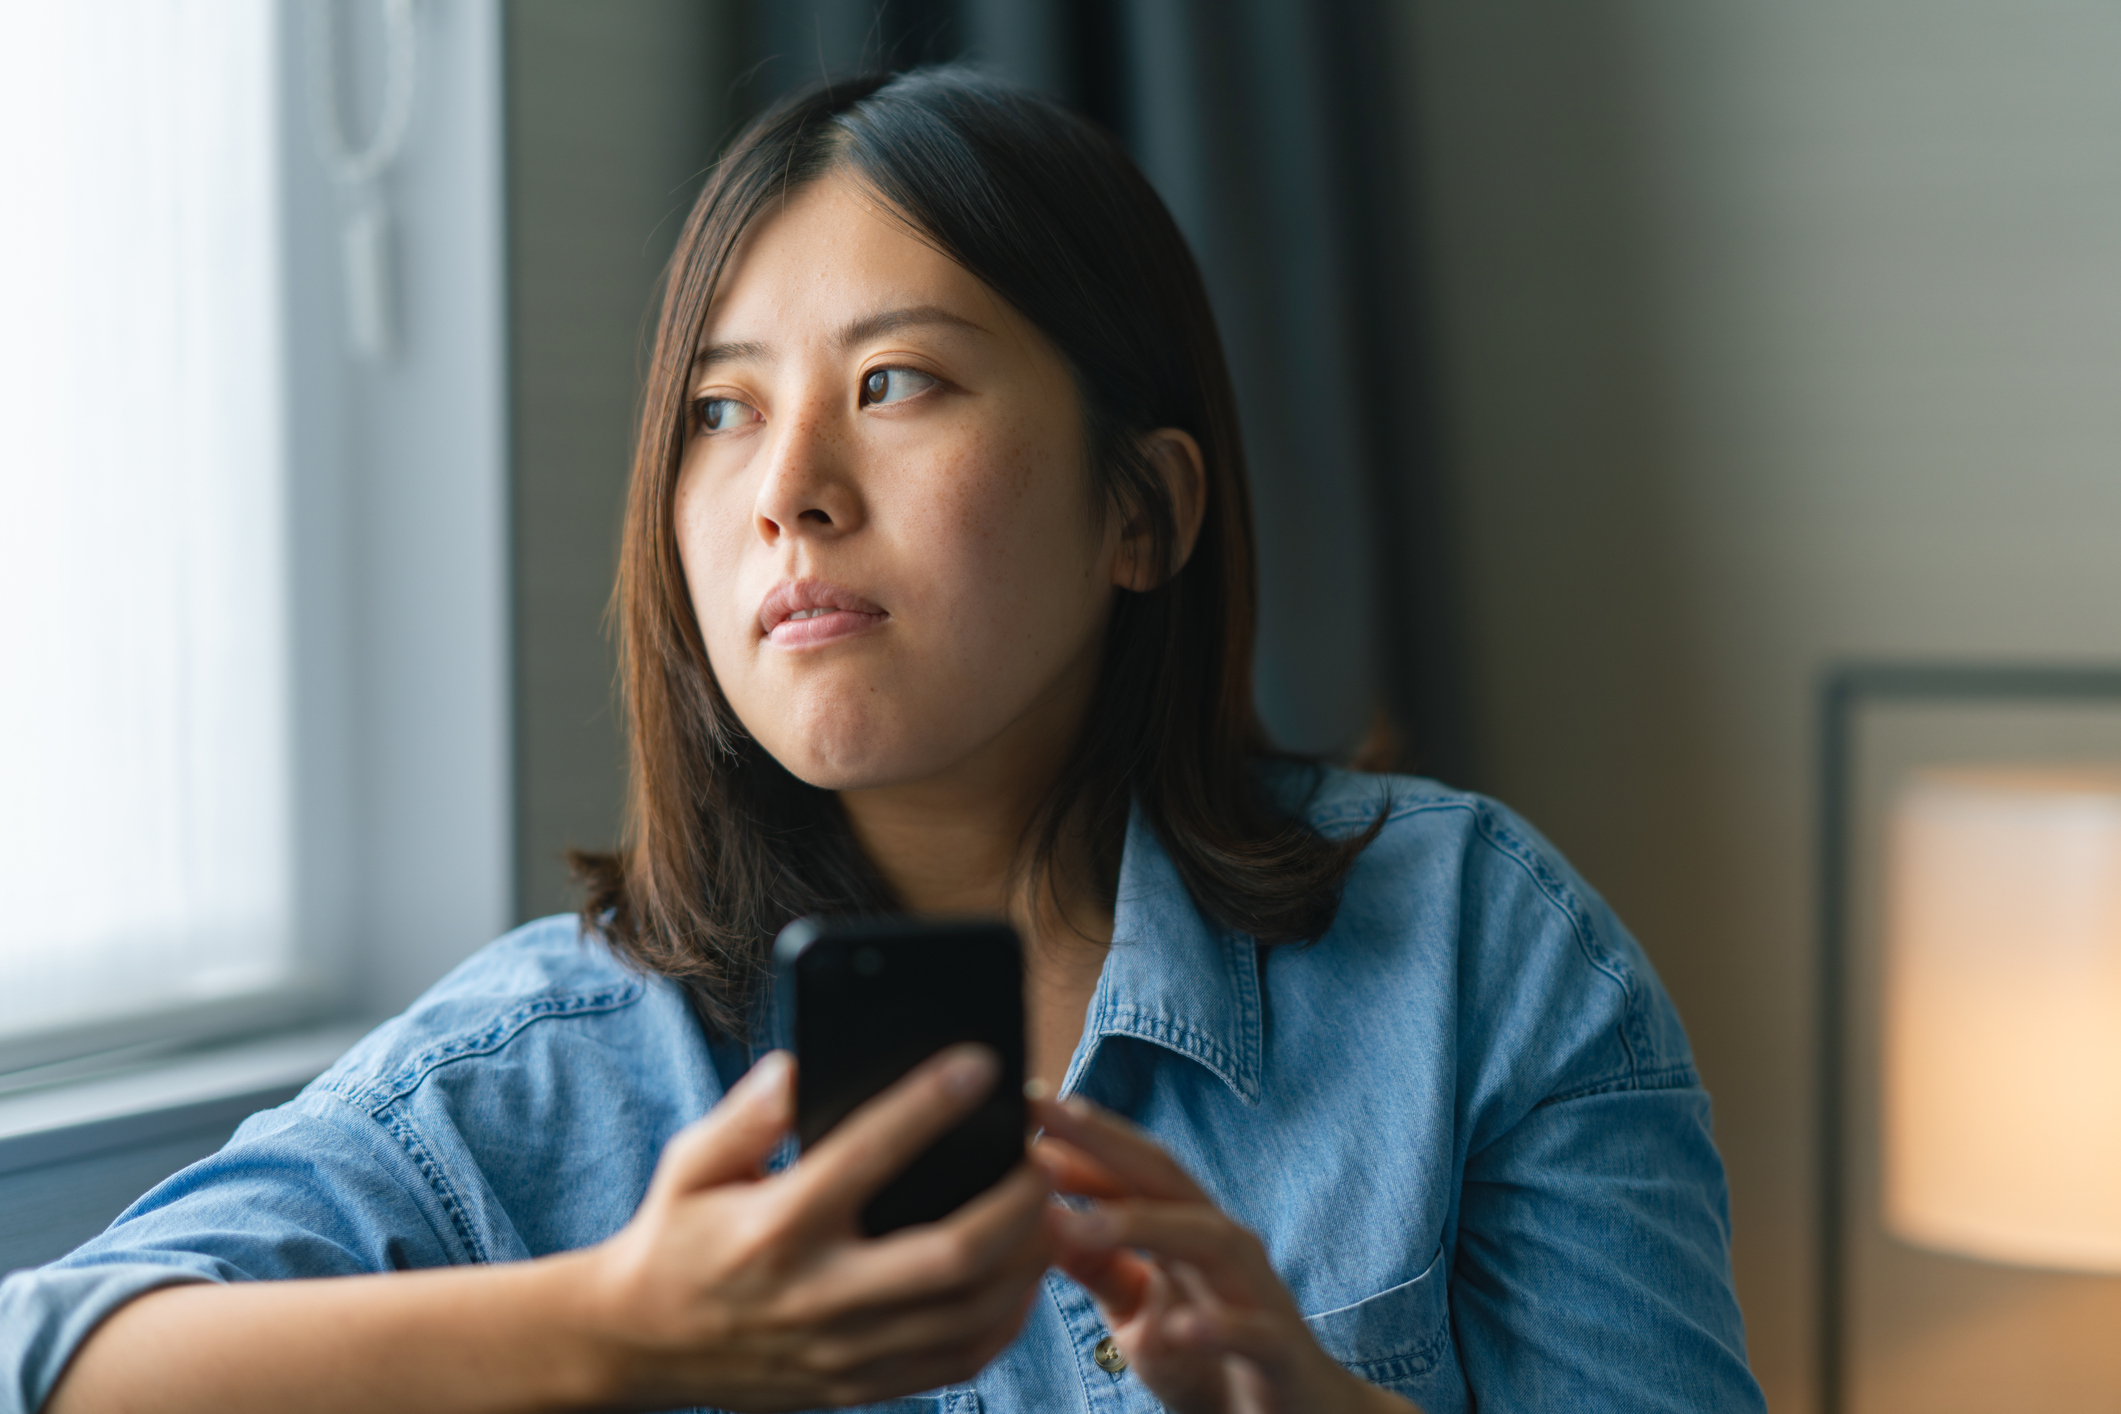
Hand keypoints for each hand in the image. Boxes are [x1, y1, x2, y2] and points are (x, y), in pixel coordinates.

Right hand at [580, 1046, 1056, 1411]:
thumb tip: (806, 1066)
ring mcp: (843, 1351)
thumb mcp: (691, 1161)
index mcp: (775, 1227)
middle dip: (1015, 1202)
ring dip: (1027, 1261)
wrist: (640, 1345)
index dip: (931, 1105)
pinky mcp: (858, 1386)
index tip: (981, 1064)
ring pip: (968, 1315)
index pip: (867, 1156)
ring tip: (1051, 1210)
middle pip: (949, 1255)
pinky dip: (1006, 1319)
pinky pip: (956, 1361)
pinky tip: (1023, 1275)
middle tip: (1042, 1156)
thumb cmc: (676, 1234)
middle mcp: (816, 1296)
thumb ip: (749, 1112)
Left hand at [1033, 1097, 1422, 1413]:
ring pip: (1205, 1238)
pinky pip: (1250, 1331)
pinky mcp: (1279, 1347)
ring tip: (1077, 1224)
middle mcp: (1223, 1244)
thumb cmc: (1210, 1361)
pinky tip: (1175, 1327)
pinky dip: (1215, 1326)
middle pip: (1164, 1177)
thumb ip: (1098, 1265)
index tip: (1023, 1108)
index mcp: (1186, 1228)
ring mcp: (1255, 1290)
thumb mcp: (1138, 1310)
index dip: (1078, 1138)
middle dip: (1103, 1142)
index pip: (1129, 1168)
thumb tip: (1034, 1217)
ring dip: (1140, 1225)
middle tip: (1044, 1114)